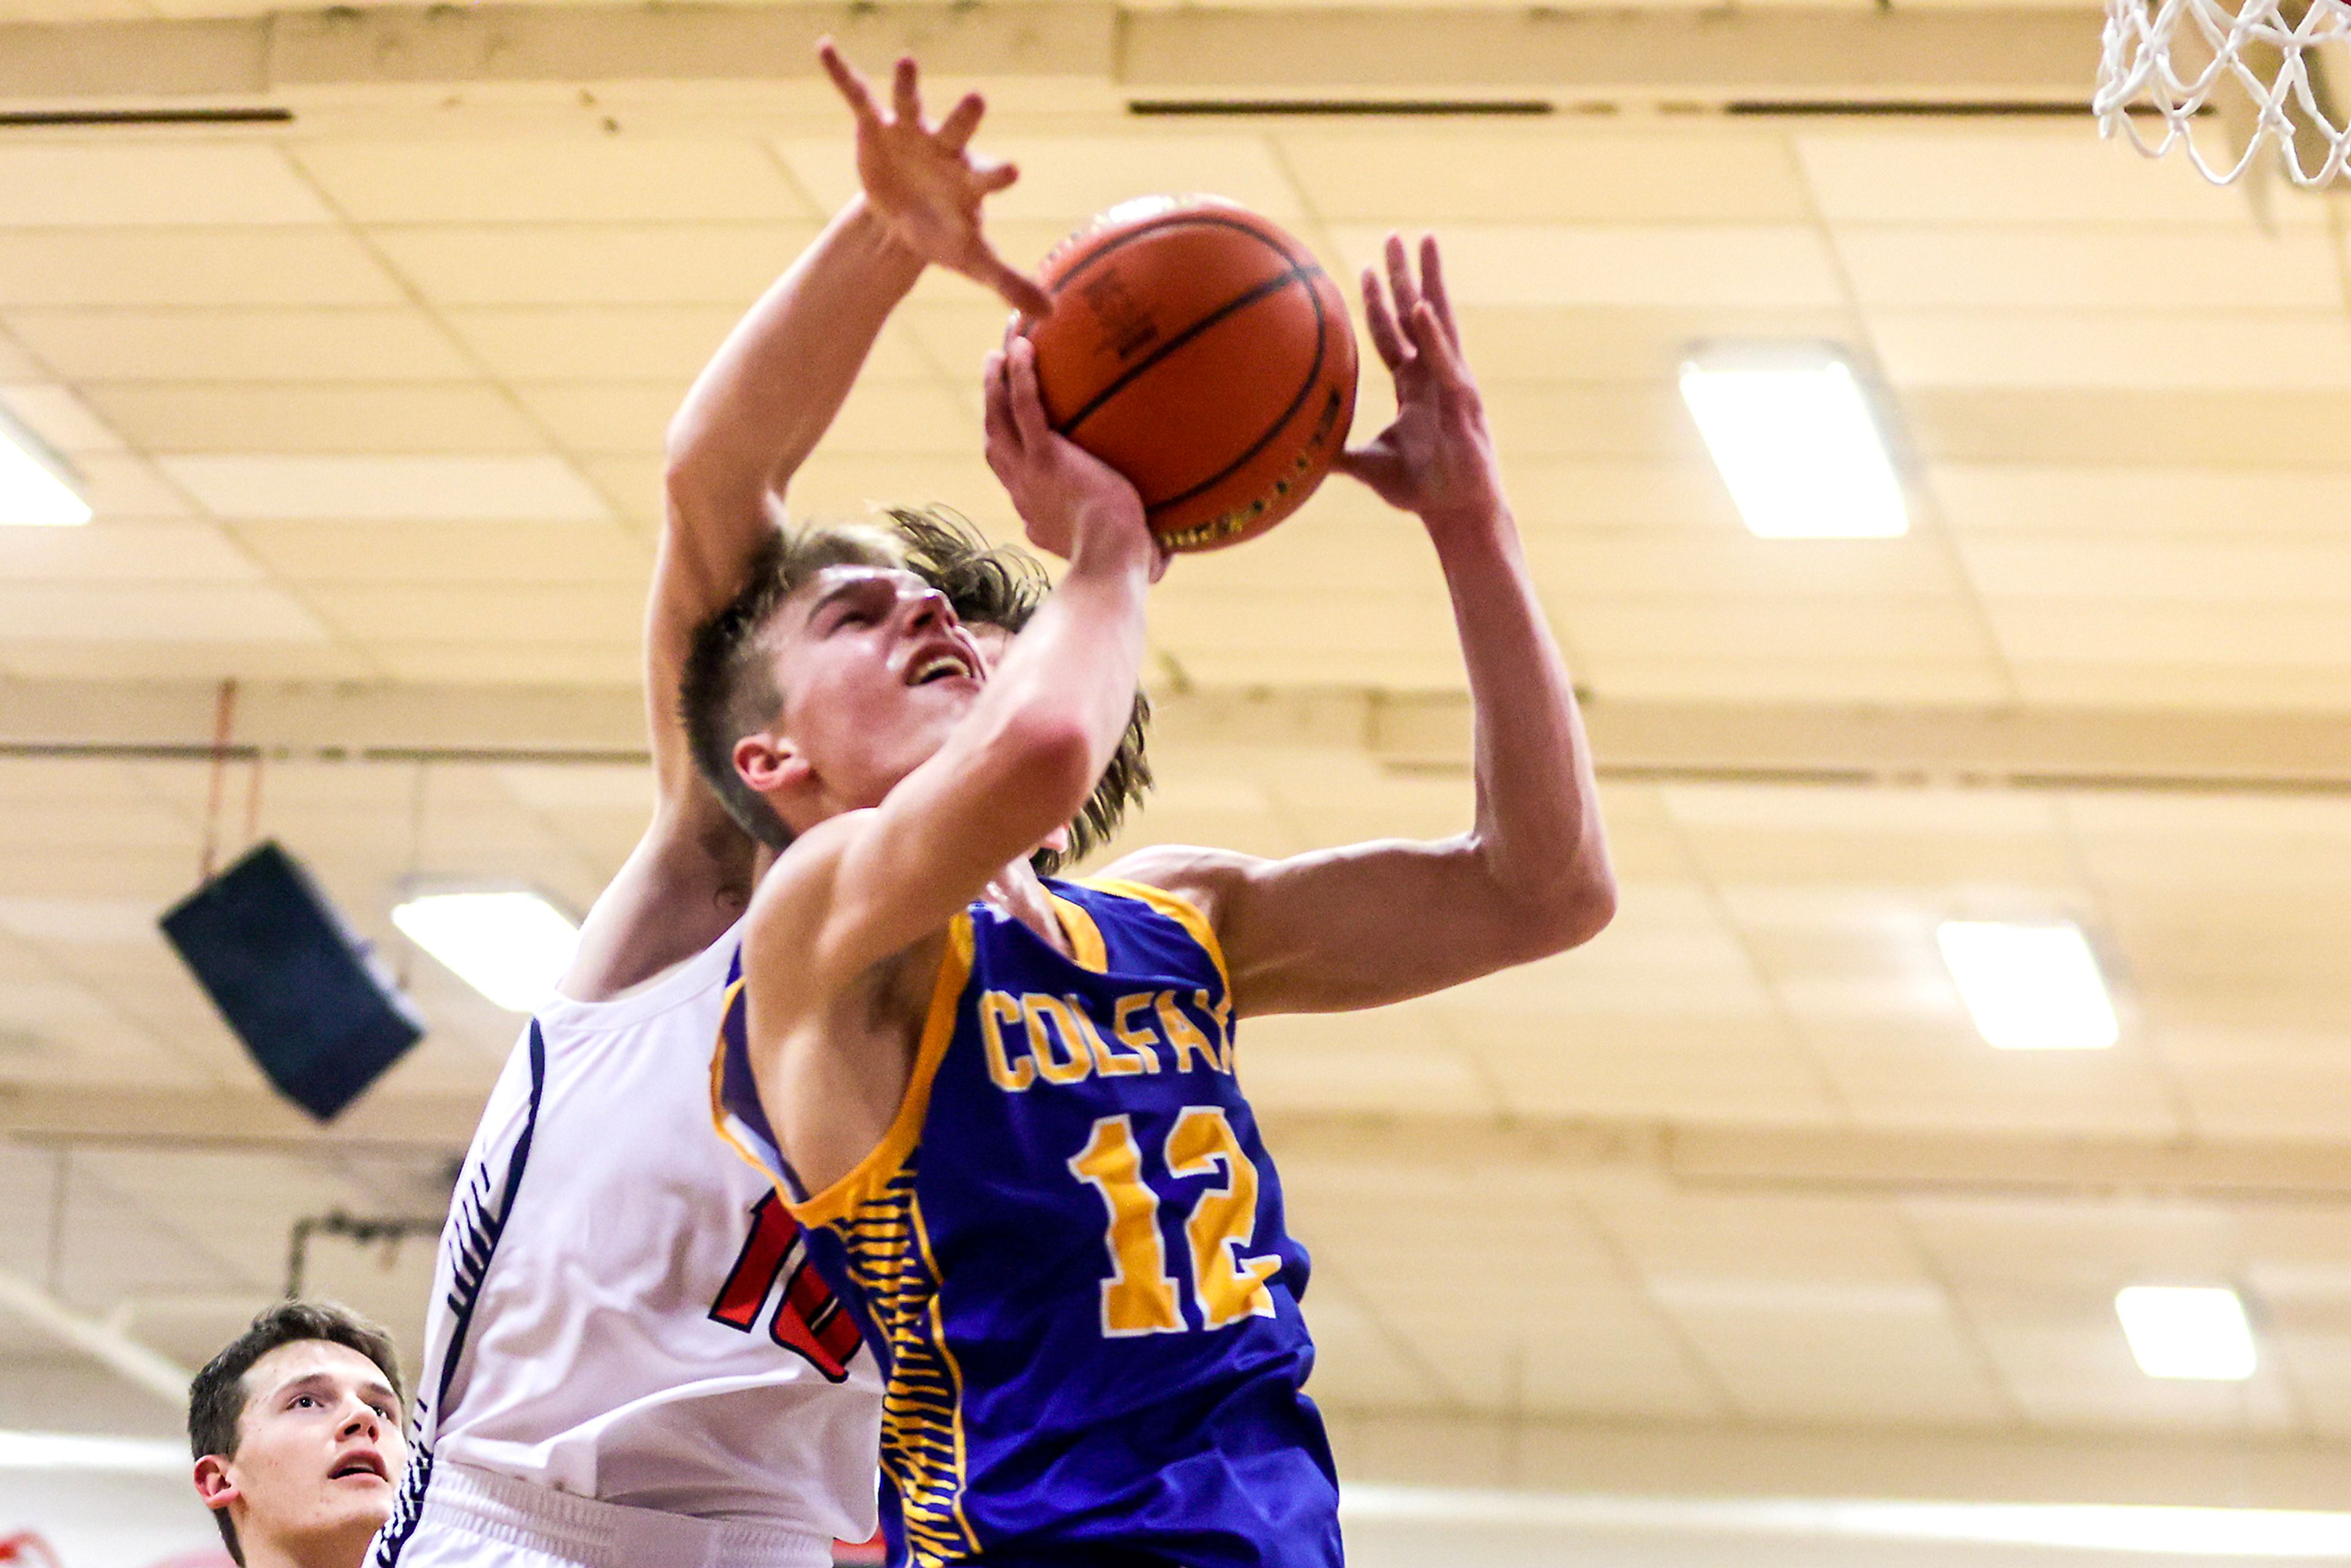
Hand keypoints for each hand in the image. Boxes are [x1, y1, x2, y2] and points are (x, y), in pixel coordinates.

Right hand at [819, 40, 1052, 317]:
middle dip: (965, 116)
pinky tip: (825, 48)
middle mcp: (944, 150)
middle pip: (957, 130)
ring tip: (907, 61)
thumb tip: (1052, 314)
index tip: (1013, 173)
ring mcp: (910, 134)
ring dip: (909, 85)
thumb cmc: (946, 233)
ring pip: (911, 105)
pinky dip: (841, 74)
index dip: (999, 175)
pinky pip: (858, 97)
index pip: (989, 176)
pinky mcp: (876, 127)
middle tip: (978, 99)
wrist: (905, 218)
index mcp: (970, 181)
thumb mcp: (974, 260)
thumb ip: (1009, 281)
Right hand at [982, 338, 1163, 579]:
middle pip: (996, 438)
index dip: (1009, 448)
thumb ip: (1135, 549)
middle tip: (995, 372)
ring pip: (999, 418)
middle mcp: (1023, 490)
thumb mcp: (1123, 557)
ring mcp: (1029, 473)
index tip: (1016, 429)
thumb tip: (1165, 559)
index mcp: (1036, 512)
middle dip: (992, 404)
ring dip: (995, 381)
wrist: (1110, 565)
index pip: (1014, 475)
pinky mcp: (1045, 459)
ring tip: (1001, 347)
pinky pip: (1025, 408)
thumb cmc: (1126, 568)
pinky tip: (1024, 346)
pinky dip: (1021, 377)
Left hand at [1336, 234, 1504, 531]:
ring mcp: (1452, 382)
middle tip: (1395, 235)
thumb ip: (1338, 452)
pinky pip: (1445, 360)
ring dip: (1428, 281)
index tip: (1366, 267)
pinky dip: (1432, 335)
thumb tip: (1299, 451)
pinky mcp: (1464, 399)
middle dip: (1407, 273)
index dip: (1379, 302)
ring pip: (1438, 321)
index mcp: (1415, 385)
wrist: (1455, 513)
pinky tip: (1420, 307)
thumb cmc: (1420, 489)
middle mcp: (1435, 375)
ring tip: (1424, 242)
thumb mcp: (1368, 465)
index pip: (1393, 334)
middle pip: (1419, 312)